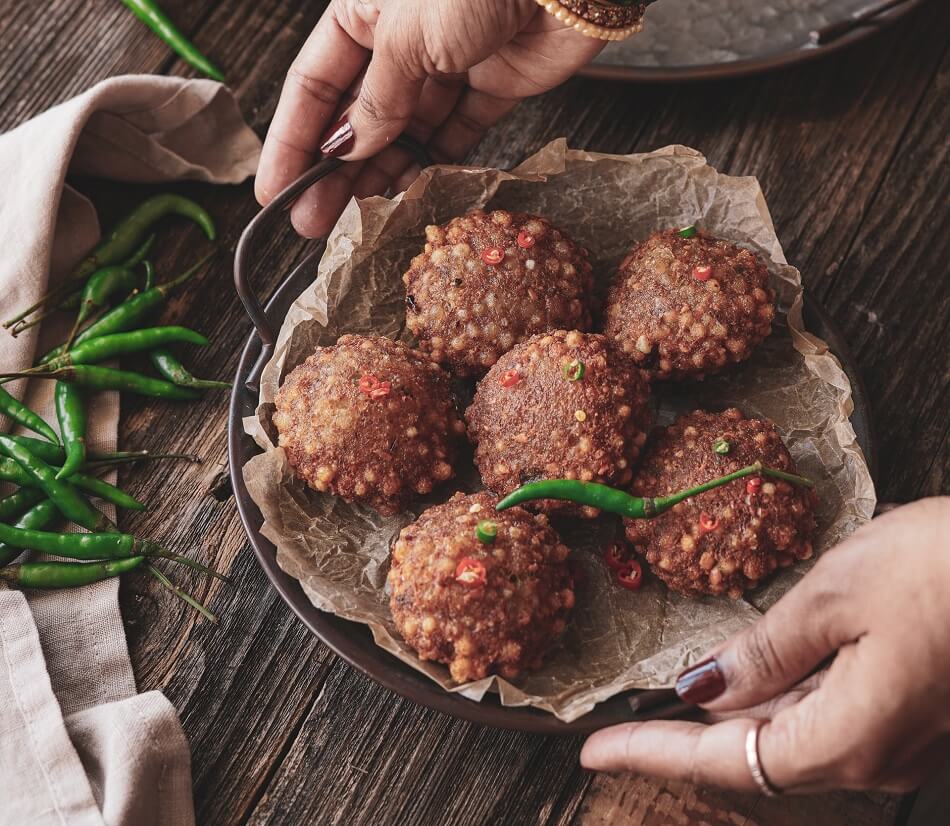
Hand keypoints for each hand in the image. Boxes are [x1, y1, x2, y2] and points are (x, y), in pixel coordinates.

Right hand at [255, 0, 603, 236]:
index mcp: (363, 11)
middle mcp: (400, 38)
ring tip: (362, 218)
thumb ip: (376, 102)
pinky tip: (413, 194)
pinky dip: (435, 164)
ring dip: (383, 174)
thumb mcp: (406, 39)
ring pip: (405, 130)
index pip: (314, 83)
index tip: (277, 190)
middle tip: (316, 221)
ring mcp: (447, 62)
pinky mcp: (492, 85)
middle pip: (357, 113)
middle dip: (336, 170)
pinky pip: (454, 133)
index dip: (293, 140)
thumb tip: (348, 151)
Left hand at [581, 498, 949, 793]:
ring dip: (729, 714)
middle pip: (752, 753)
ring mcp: (894, 738)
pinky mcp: (909, 710)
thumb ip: (764, 651)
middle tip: (620, 722)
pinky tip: (751, 672)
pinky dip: (775, 694)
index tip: (592, 749)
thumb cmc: (947, 570)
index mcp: (843, 738)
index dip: (650, 753)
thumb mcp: (833, 598)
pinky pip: (822, 712)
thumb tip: (705, 688)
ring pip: (786, 732)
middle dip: (682, 736)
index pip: (722, 758)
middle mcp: (869, 755)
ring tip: (669, 697)